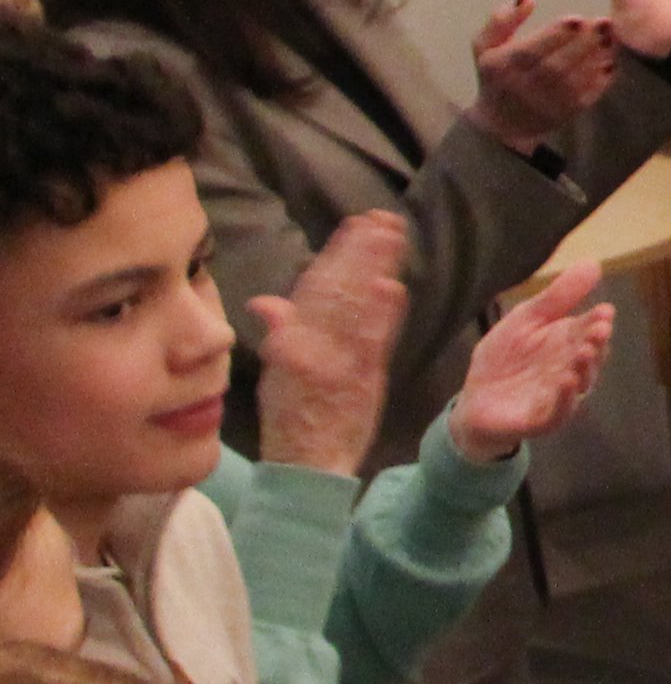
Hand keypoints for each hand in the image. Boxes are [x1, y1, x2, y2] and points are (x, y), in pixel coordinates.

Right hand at [253, 213, 411, 478]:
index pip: (314, 287)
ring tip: (392, 236)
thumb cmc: (292, 419)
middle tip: (381, 218)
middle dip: (359, 251)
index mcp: (290, 340)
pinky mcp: (357, 380)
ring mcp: (334, 360)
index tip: (354, 225)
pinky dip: (380, 315)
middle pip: (336, 288)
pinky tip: (392, 287)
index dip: (336, 254)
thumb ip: (278, 333)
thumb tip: (265, 300)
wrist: (306, 465)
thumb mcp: (274, 374)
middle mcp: (309, 345)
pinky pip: (369, 342)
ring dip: (373, 268)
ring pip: (353, 305)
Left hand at [443, 260, 616, 464]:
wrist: (475, 401)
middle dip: (597, 343)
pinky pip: (559, 410)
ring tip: (583, 351)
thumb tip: (593, 263)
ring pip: (581, 383)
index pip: (590, 329)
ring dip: (585, 368)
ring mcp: (560, 395)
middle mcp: (571, 368)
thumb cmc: (504, 358)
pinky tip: (567, 381)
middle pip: (591, 355)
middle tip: (600, 328)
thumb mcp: (526, 320)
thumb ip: (557, 297)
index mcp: (569, 342)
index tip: (605, 311)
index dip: (599, 321)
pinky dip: (566, 398)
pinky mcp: (542, 419)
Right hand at [468, 0, 619, 150]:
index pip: (531, 50)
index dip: (556, 35)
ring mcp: (548, 102)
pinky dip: (602, 77)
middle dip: (584, 43)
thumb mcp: (485, 46)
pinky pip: (588, 94)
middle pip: (558, 65)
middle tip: (605, 23)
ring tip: (612, 37)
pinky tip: (611, 59)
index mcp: (504, 66)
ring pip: (576, 79)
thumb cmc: (496, 75)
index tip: (578, 18)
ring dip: (598, 56)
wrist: (502, 123)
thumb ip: (502, 20)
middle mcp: (525, 86)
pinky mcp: (567, 113)